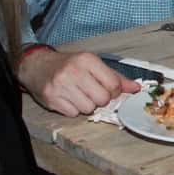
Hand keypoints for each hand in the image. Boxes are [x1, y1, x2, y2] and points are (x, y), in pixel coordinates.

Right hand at [19, 48, 138, 115]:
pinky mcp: (51, 99)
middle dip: (100, 100)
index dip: (114, 91)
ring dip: (87, 105)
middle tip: (92, 93)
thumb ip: (115, 77)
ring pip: (88, 109)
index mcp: (87, 60)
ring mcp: (61, 86)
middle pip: (102, 99)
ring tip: (79, 95)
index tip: (107, 89)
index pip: (113, 85)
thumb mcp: (92, 64)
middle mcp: (74, 72)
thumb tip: (136, 88)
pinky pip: (73, 114)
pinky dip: (73, 109)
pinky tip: (68, 99)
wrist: (37, 65)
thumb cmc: (69, 65)